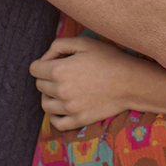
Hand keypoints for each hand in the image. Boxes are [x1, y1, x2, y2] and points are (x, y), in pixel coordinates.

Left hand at [32, 34, 154, 128]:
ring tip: (62, 90)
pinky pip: (57, 123)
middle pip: (39, 85)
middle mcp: (60, 91)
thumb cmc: (109, 59)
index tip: (55, 62)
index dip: (43, 63)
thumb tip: (46, 57)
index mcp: (58, 70)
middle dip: (46, 78)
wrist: (131, 82)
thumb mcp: (84, 42)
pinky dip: (56, 116)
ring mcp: (69, 108)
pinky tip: (63, 108)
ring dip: (49, 96)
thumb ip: (59, 45)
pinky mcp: (79, 120)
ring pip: (45, 104)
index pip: (34, 69)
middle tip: (63, 74)